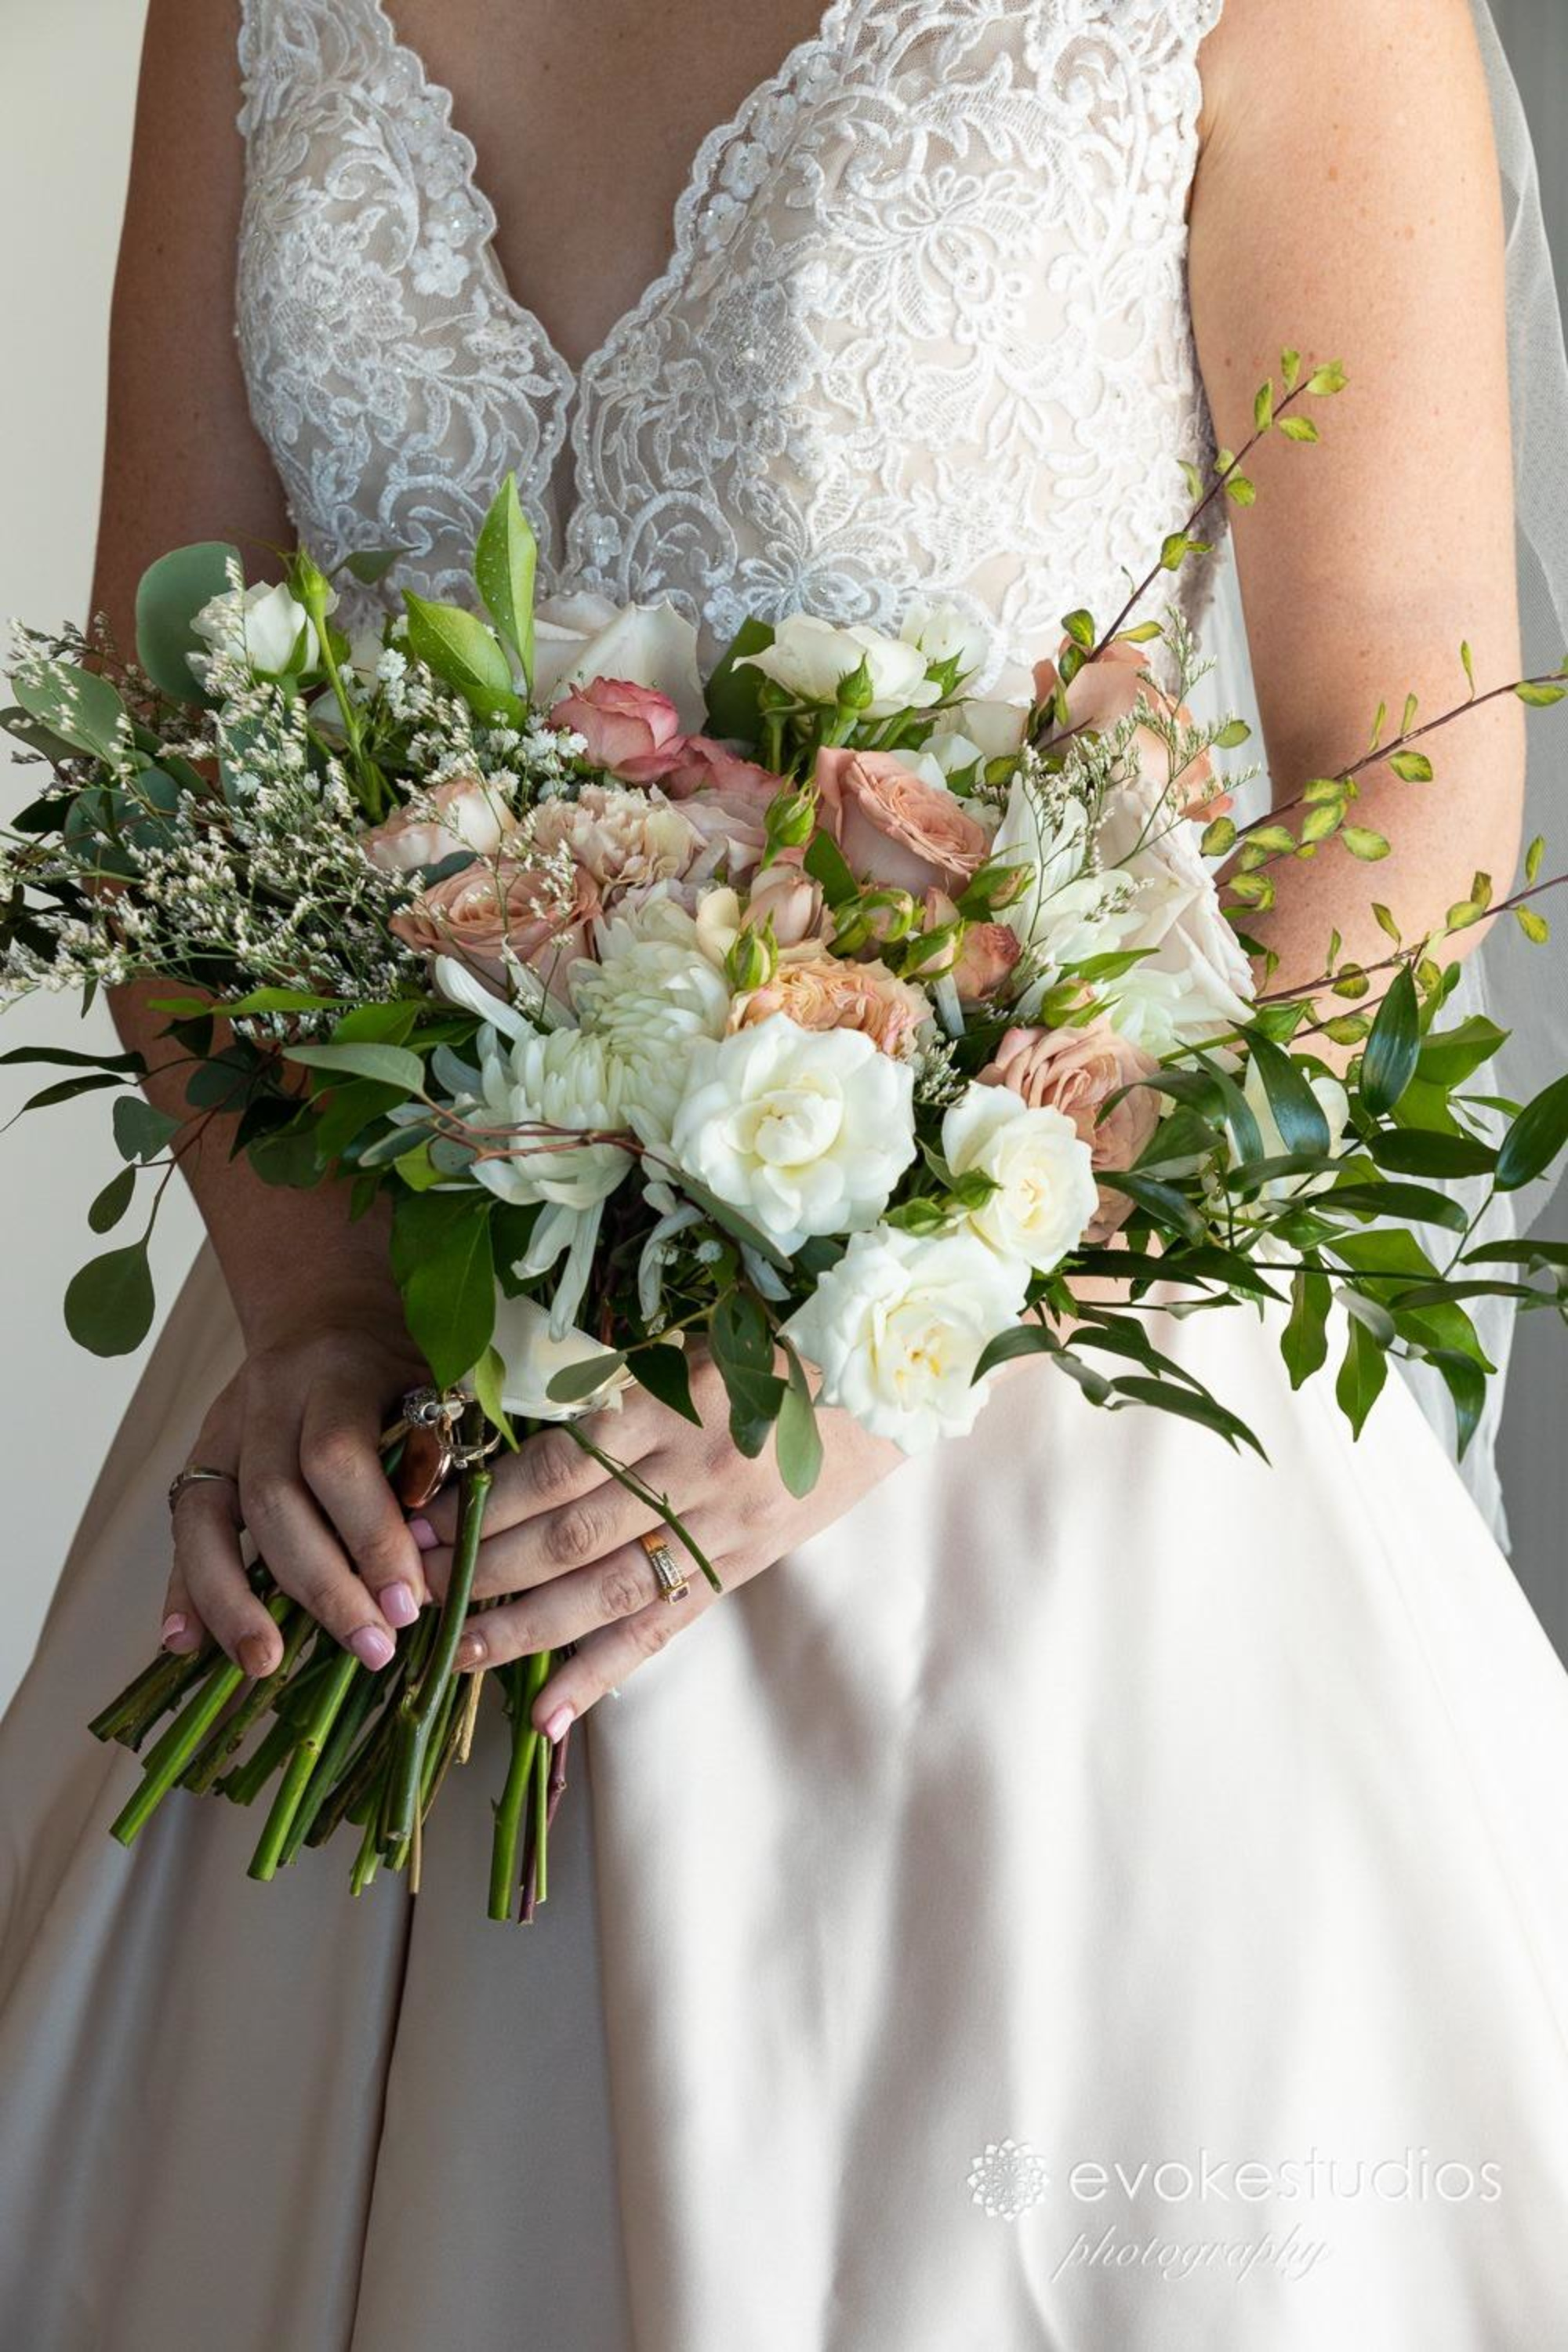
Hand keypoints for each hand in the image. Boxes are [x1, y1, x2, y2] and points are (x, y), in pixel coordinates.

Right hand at [159, 1280, 431, 1677]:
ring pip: (212, 1515)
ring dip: (236, 1599)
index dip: (371, 1535)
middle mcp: (269, 1400)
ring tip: (266, 1665)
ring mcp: (226, 1428)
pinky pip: (183, 1526)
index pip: (339, 1458)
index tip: (409, 1602)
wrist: (326, 1304)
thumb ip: (439, 1450)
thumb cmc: (400, 1355)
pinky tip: (185, 1644)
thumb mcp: (436, 1380)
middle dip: (321, 1584)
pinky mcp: (203, 1456)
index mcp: (338, 1373)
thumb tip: (451, 1554)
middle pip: (275, 1499)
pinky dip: (182, 1586)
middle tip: (372, 1648)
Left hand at [415, 1355, 902, 1739]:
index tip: (423, 1518)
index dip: (487, 1500)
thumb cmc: (780, 1340)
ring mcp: (722, 1529)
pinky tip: (550, 1715)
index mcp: (675, 1403)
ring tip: (455, 1655)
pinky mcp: (742, 1567)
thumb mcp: (694, 1339)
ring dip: (524, 1629)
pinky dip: (603, 1673)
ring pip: (607, 1593)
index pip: (560, 1465)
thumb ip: (615, 1380)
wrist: (890, 1383)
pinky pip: (663, 1629)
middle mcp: (695, 1474)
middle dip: (485, 1567)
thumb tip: (514, 1410)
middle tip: (416, 1588)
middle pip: (571, 1536)